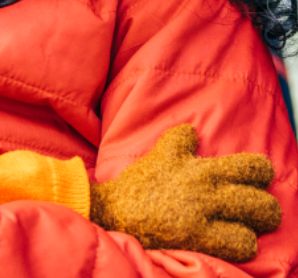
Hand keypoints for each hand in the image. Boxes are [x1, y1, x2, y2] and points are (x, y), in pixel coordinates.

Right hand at [90, 124, 280, 261]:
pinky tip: (229, 243)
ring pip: (256, 216)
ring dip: (254, 224)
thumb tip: (192, 130)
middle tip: (251, 211)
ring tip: (243, 227)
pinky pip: (241, 243)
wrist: (112, 211)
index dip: (260, 176)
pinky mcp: (197, 236)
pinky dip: (240, 245)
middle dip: (263, 206)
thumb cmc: (137, 186)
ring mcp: (203, 212)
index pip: (253, 166)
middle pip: (260, 195)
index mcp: (201, 168)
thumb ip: (179, 141)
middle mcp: (207, 187)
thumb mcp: (159, 156)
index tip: (251, 182)